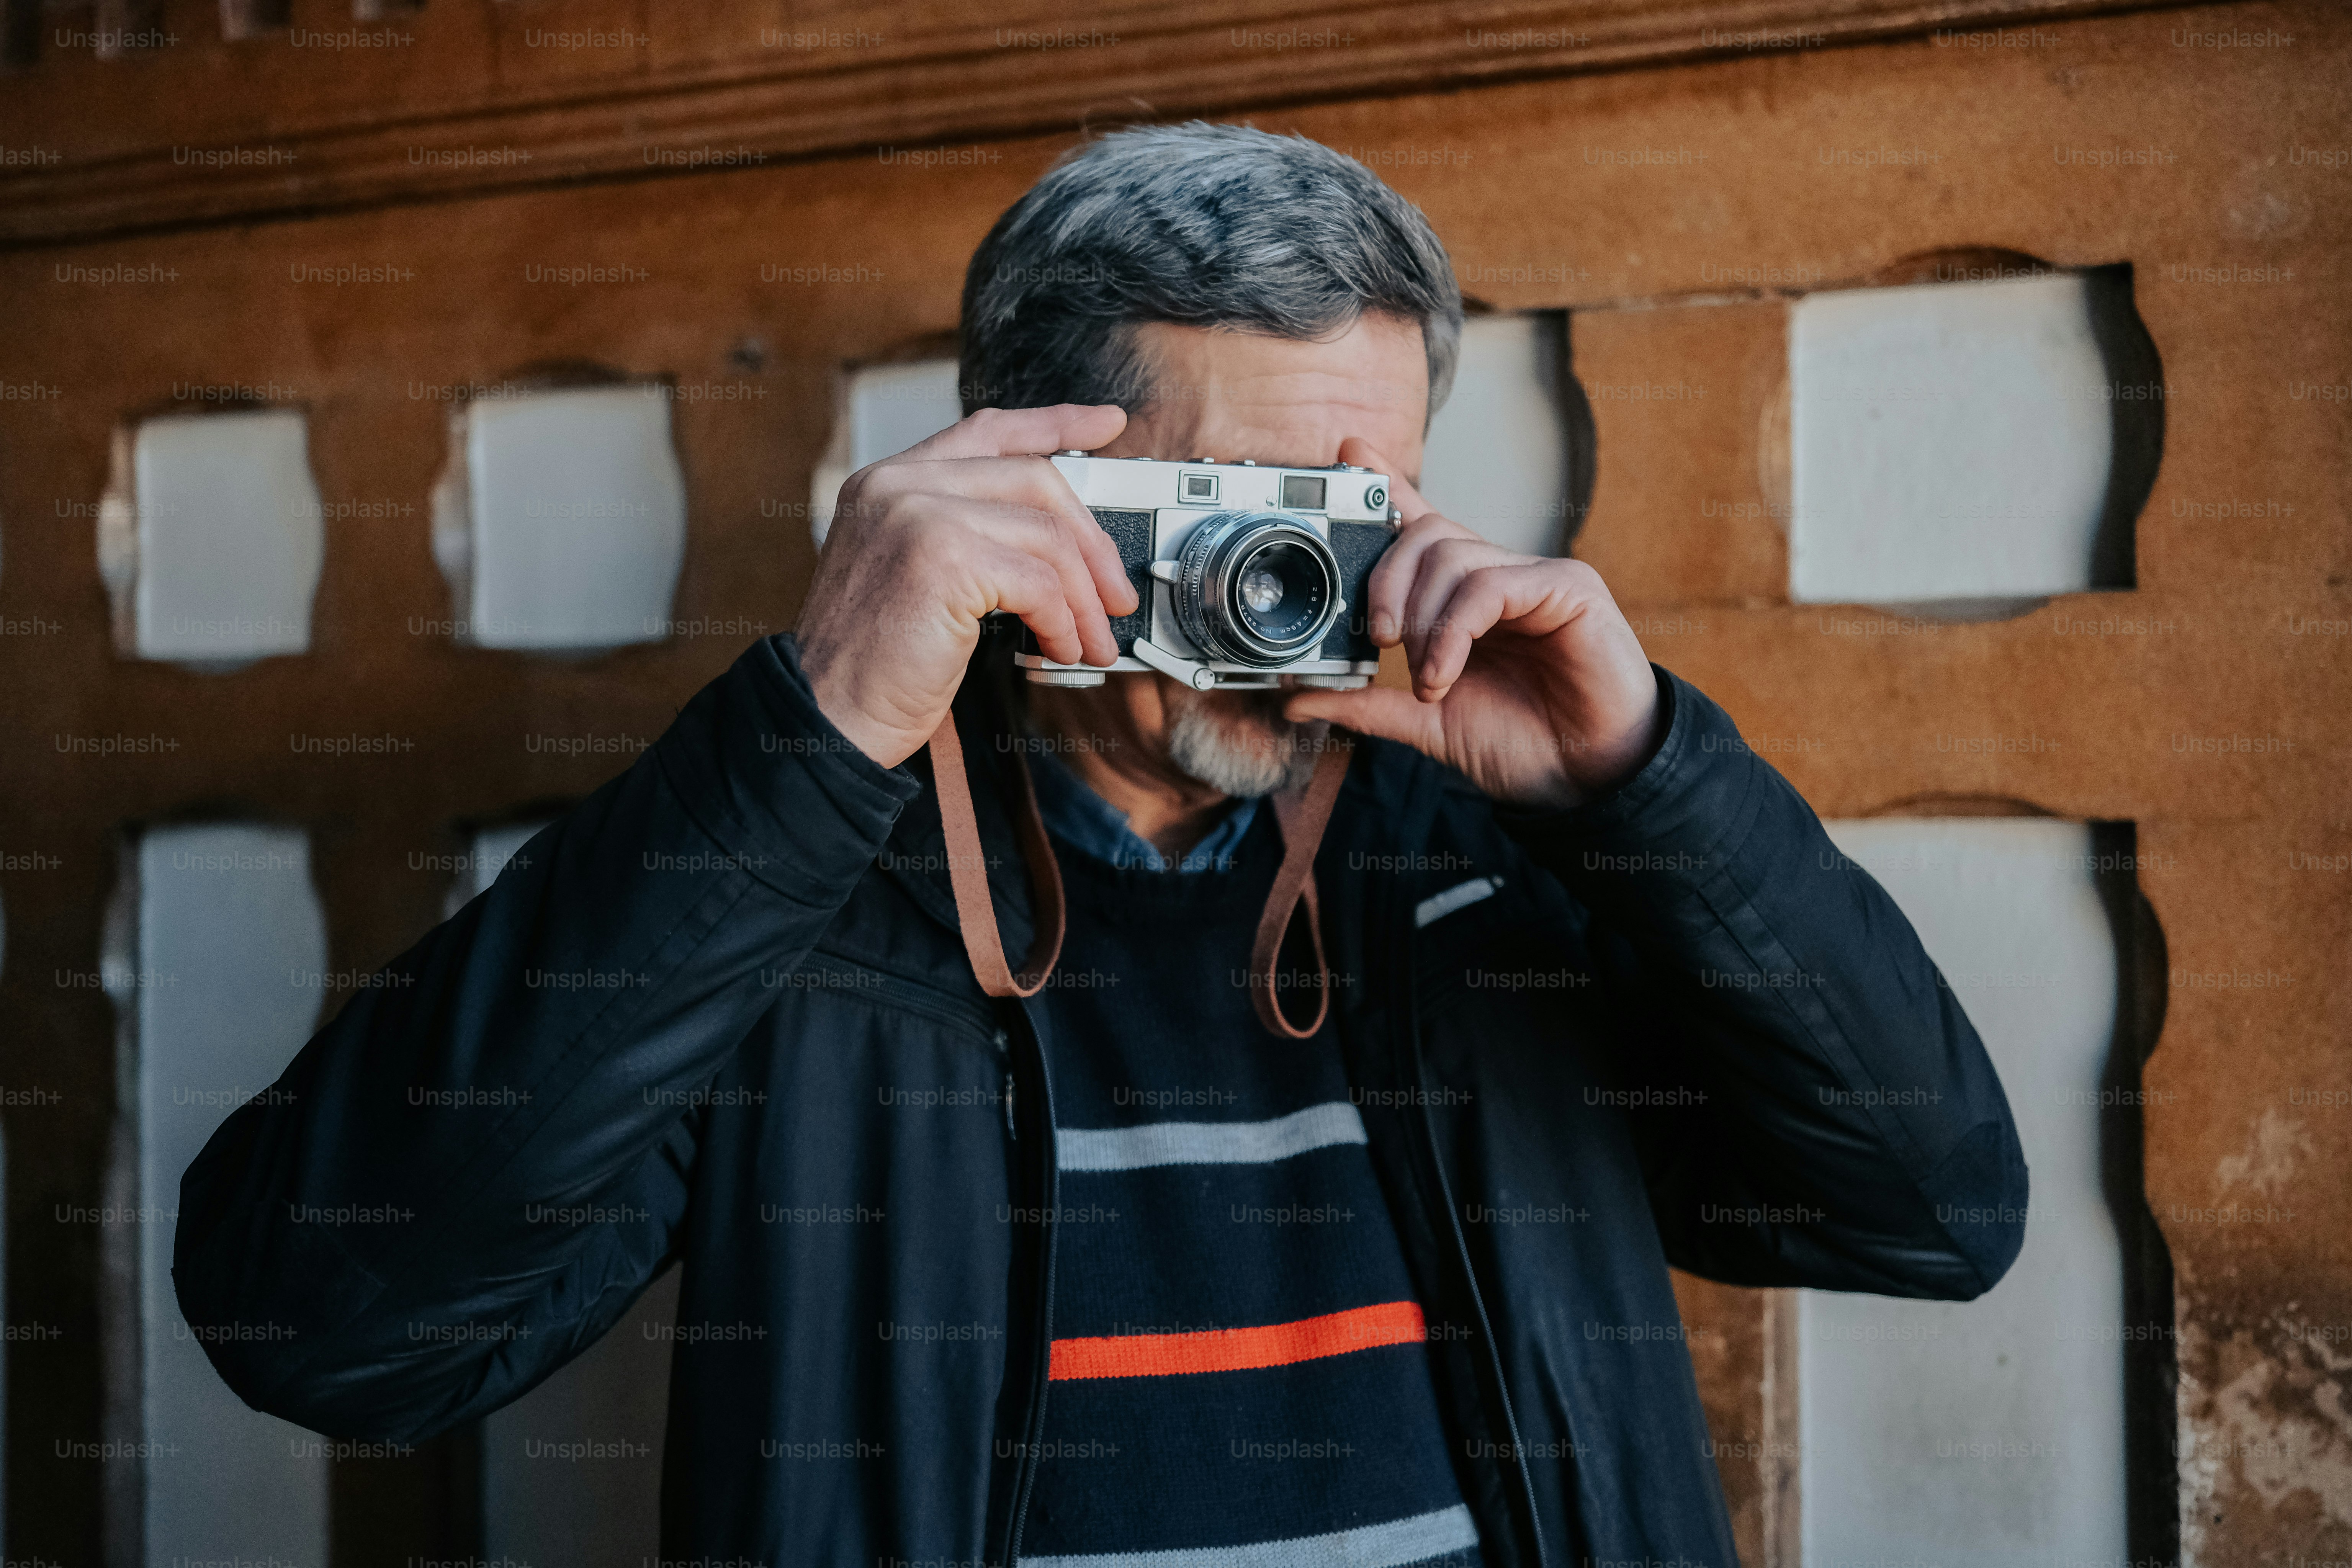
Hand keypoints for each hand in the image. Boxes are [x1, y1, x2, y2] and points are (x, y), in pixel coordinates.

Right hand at [796, 405, 1138, 767]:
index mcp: (888, 481)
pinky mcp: (942, 560)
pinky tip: (1059, 650)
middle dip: (1092, 542)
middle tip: (1114, 596)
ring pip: (1047, 536)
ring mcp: (917, 515)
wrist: (826, 715)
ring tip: (1091, 642)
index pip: (987, 430)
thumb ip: (966, 536)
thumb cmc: (873, 663)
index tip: (1107, 424)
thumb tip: (1060, 542)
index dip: (1055, 424)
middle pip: (1034, 479)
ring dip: (1084, 598)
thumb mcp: (914, 576)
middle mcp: (897, 485)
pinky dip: (1063, 622)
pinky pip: (1039, 583)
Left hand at [1284, 438, 1662, 810]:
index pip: (1422, 524)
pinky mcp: (1569, 588)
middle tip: (1381, 642)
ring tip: (1427, 680)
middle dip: (1386, 584)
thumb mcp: (1427, 723)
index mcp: (1466, 599)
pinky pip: (1491, 585)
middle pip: (1425, 535)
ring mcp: (1537, 576)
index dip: (1387, 485)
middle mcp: (1500, 576)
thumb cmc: (1524, 744)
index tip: (1348, 454)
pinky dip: (1453, 631)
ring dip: (1422, 622)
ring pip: (1453, 556)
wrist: (1588, 780)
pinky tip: (1444, 673)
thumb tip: (1297, 698)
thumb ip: (1368, 703)